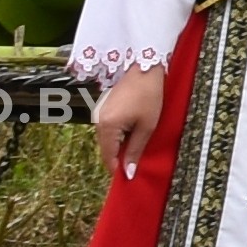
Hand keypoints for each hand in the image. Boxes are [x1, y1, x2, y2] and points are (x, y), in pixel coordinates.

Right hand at [91, 62, 169, 182]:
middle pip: (106, 149)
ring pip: (107, 139)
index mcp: (107, 127)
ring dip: (119, 146)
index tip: (129, 177)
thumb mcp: (146, 127)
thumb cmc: (149, 97)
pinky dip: (118, 135)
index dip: (117, 169)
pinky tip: (131, 132)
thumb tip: (128, 173)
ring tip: (136, 147)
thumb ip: (135, 150)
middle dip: (118, 158)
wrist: (144, 70)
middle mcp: (98, 122)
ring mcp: (98, 114)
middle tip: (135, 164)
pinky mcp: (102, 109)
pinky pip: (108, 129)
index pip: (108, 157)